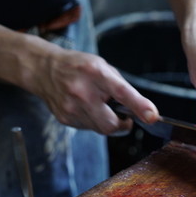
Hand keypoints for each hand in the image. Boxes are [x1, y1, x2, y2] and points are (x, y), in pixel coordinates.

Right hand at [26, 47, 158, 134]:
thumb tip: (143, 110)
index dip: (139, 106)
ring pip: (100, 129)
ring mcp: (70, 107)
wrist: (43, 69)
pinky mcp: (64, 118)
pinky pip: (88, 128)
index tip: (152, 116)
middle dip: (122, 125)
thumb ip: (123, 88)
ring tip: (99, 106)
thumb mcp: (103, 67)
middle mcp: (81, 91)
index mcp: (95, 72)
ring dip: (107, 122)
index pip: (122, 92)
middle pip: (110, 124)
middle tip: (124, 117)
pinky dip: (94, 121)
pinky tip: (86, 108)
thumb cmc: (79, 67)